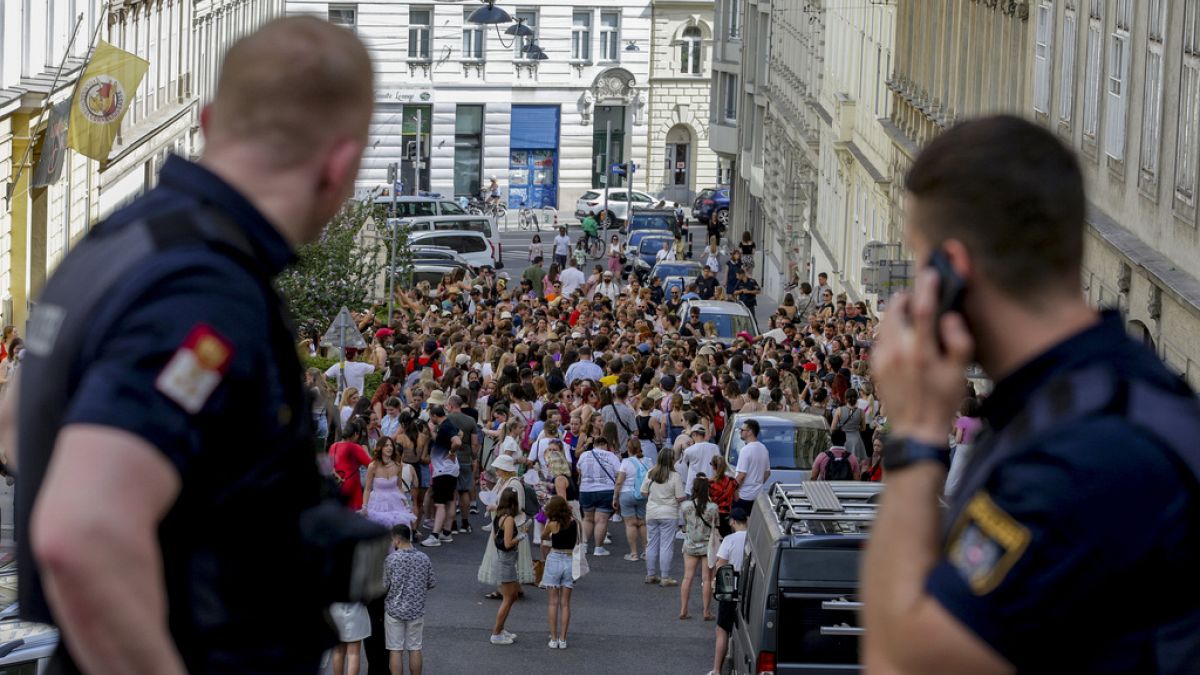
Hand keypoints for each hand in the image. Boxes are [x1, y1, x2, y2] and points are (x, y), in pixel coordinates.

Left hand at [871, 270, 972, 444]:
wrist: (916, 430)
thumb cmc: (942, 402)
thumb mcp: (960, 374)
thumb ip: (959, 342)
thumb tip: (950, 318)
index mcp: (921, 352)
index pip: (923, 308)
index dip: (926, 287)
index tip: (930, 275)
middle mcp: (897, 352)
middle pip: (895, 309)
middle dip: (907, 298)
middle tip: (919, 297)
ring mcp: (882, 359)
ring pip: (886, 322)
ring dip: (898, 313)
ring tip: (913, 317)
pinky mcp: (875, 366)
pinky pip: (881, 338)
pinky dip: (892, 331)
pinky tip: (905, 339)